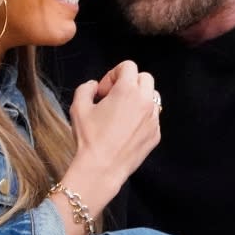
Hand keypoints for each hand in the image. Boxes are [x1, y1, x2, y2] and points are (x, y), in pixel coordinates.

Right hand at [63, 60, 160, 211]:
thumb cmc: (89, 138)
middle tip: (114, 98)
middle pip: (144, 78)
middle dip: (129, 83)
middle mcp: (145, 101)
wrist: (101, 168)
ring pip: (152, 97)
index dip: (113, 74)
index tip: (103, 91)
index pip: (128, 66)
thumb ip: (86, 88)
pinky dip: (143, 118)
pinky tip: (127, 130)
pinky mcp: (156, 134)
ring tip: (123, 113)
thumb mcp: (78, 107)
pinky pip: (153, 117)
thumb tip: (94, 86)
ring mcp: (153, 119)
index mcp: (127, 90)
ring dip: (139, 98)